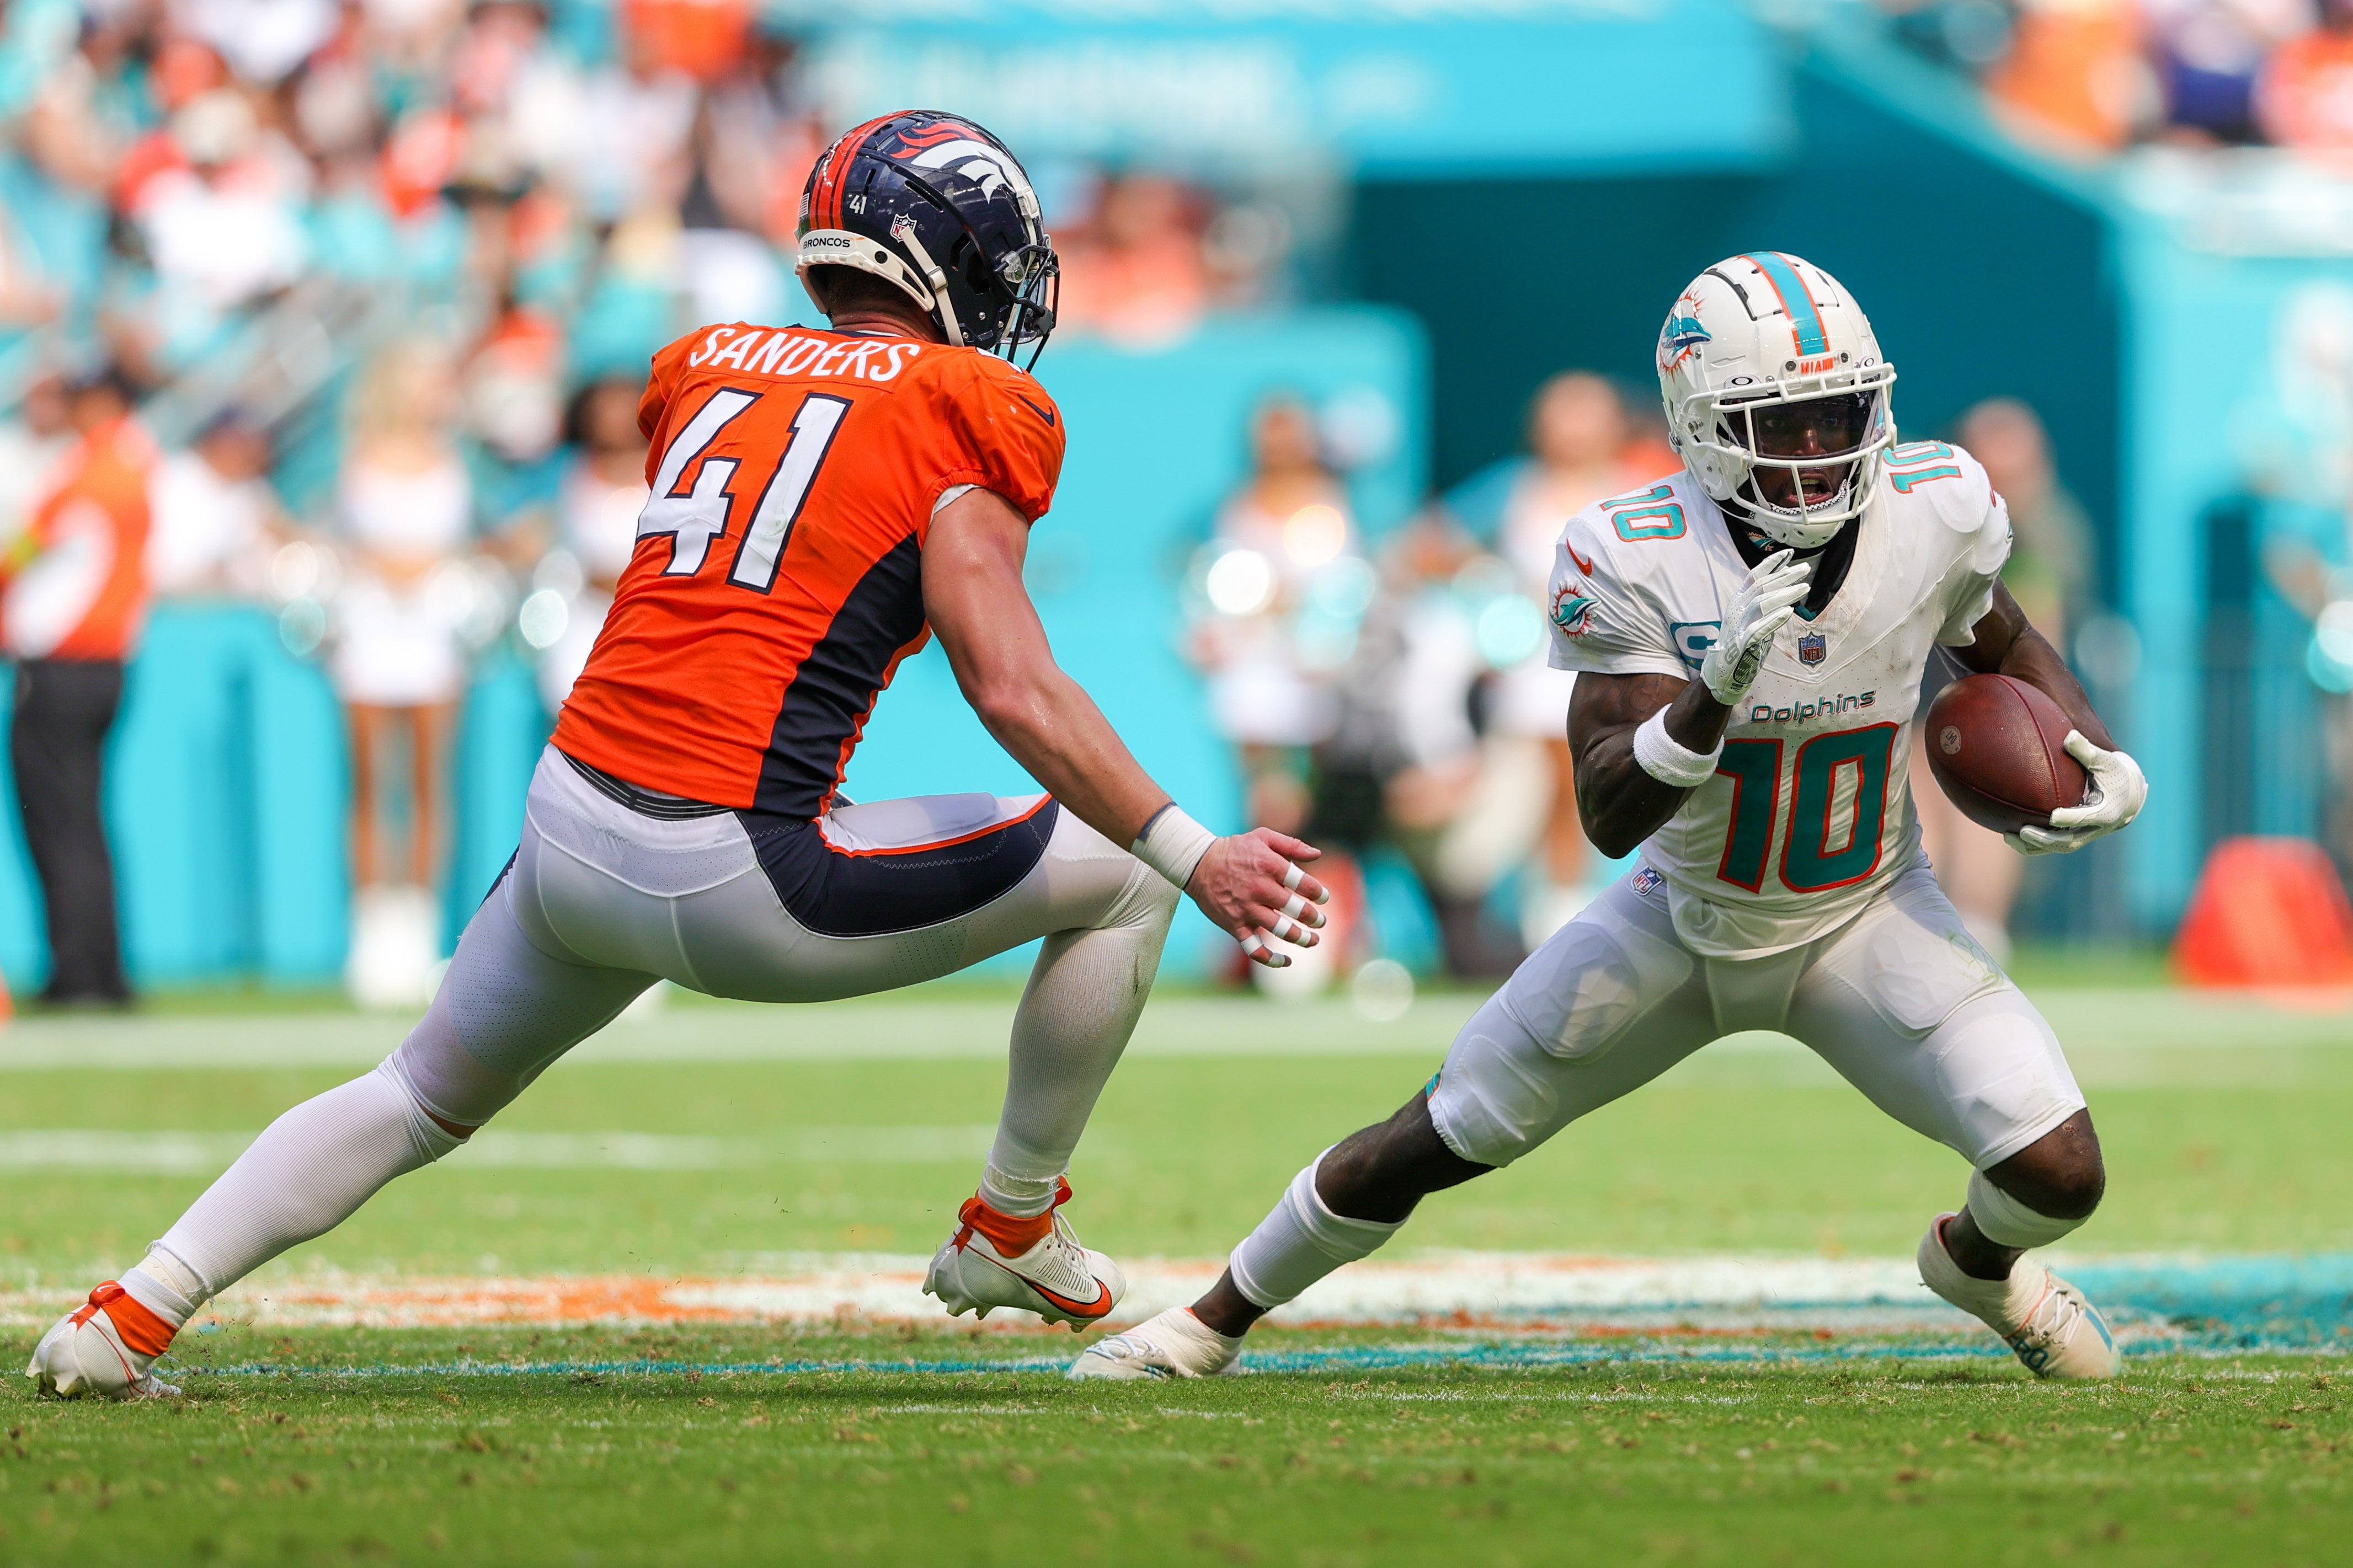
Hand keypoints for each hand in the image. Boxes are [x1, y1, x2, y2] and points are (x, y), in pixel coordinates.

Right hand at [1186, 828, 1328, 967]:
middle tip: (1321, 921)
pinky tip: (1287, 961)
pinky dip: (1272, 960)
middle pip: (1296, 909)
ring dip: (1302, 938)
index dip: (1318, 893)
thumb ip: (1292, 845)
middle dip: (1314, 918)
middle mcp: (1259, 889)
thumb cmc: (1235, 849)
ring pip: (1281, 930)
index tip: (1324, 898)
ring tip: (1313, 940)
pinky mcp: (1235, 925)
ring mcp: (1247, 909)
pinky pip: (1255, 949)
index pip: (1303, 883)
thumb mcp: (1263, 837)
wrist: (1199, 863)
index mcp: (1269, 866)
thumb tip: (1317, 854)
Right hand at [1700, 549, 1812, 705]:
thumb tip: (1785, 582)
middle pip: (1761, 587)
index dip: (1771, 563)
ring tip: (1805, 588)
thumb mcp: (1753, 617)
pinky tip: (1789, 612)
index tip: (1789, 553)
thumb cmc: (1742, 644)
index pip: (1754, 576)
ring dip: (1784, 594)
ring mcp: (1738, 627)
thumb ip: (1766, 602)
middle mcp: (1736, 610)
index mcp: (1738, 602)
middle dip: (1784, 576)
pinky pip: (1759, 629)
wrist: (1723, 673)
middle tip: (1805, 569)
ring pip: (1761, 603)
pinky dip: (1774, 619)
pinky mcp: (1742, 644)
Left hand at [2005, 732, 2146, 855]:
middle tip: (2024, 830)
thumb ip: (2086, 751)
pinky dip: (2032, 845)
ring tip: (2008, 836)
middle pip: (2069, 840)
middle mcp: (2095, 829)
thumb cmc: (2112, 773)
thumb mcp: (2105, 761)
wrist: (2125, 796)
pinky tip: (2008, 836)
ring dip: (2034, 845)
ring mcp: (2083, 836)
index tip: (2053, 816)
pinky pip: (2051, 847)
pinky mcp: (2072, 838)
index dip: (2071, 819)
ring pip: (2057, 847)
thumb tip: (2069, 736)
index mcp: (2107, 812)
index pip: (2087, 818)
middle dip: (2046, 838)